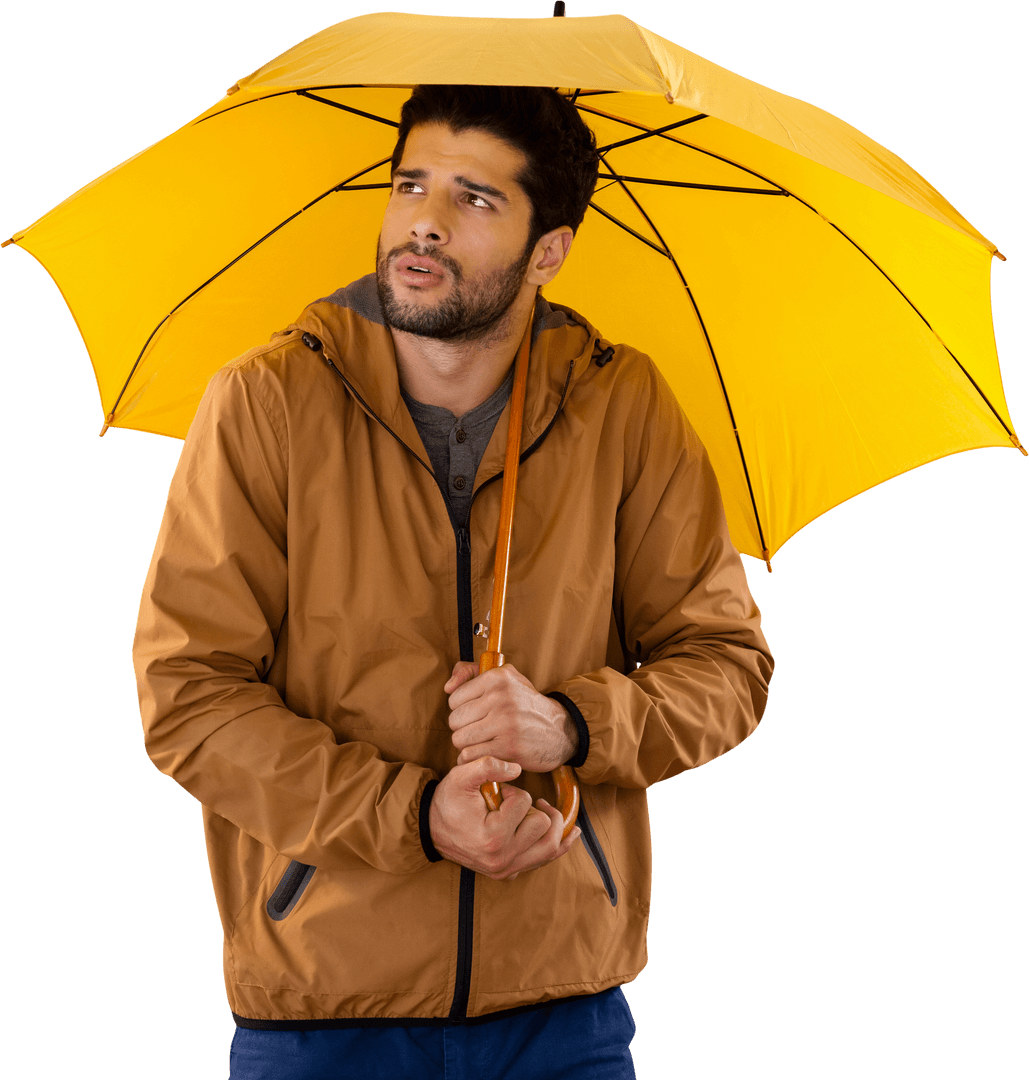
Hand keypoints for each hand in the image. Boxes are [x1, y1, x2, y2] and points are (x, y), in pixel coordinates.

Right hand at [429, 757, 580, 878]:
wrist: (431, 829)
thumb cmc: (448, 802)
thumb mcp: (461, 777)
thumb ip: (487, 766)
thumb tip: (517, 768)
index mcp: (492, 838)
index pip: (524, 803)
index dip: (513, 791)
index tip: (496, 793)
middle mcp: (503, 859)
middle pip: (543, 825)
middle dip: (531, 807)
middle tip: (512, 802)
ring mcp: (507, 869)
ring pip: (551, 846)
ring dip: (552, 824)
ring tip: (544, 808)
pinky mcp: (509, 873)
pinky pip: (545, 859)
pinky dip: (560, 845)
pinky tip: (571, 833)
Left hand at [444, 662, 577, 772]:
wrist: (559, 730)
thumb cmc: (525, 703)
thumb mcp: (504, 677)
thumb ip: (470, 672)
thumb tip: (448, 687)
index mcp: (497, 678)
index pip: (454, 698)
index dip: (461, 709)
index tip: (476, 713)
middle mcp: (501, 697)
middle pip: (454, 720)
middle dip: (463, 728)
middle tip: (478, 729)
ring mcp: (505, 723)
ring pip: (460, 739)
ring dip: (468, 745)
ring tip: (482, 741)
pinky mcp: (509, 747)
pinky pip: (472, 756)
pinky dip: (474, 759)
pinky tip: (486, 753)